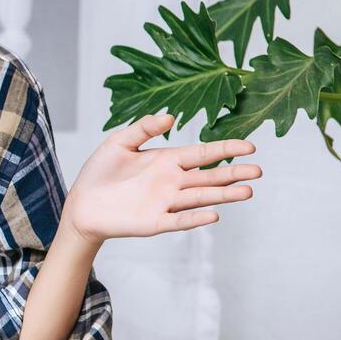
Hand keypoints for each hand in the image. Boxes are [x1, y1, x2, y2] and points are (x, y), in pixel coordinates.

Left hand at [62, 113, 260, 244]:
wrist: (81, 204)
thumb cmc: (100, 172)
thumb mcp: (118, 143)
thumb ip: (143, 128)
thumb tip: (169, 117)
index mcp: (167, 160)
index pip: (203, 153)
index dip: (226, 149)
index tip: (250, 147)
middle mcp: (172, 182)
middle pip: (209, 177)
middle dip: (233, 174)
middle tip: (258, 171)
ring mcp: (166, 203)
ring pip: (200, 198)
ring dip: (223, 195)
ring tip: (247, 192)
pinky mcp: (154, 222)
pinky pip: (179, 221)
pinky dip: (195, 218)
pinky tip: (213, 215)